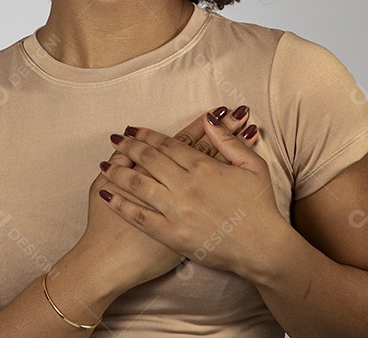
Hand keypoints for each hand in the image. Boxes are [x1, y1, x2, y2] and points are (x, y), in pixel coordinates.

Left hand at [71, 106, 257, 291]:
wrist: (262, 248)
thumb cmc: (260, 207)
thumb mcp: (252, 166)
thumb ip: (228, 141)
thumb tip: (209, 119)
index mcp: (203, 167)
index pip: (167, 145)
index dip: (147, 135)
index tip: (133, 129)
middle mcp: (186, 186)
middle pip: (148, 159)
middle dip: (128, 146)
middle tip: (115, 138)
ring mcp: (176, 211)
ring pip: (138, 184)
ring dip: (118, 171)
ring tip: (105, 162)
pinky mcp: (171, 235)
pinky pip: (139, 217)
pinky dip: (120, 205)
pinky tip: (106, 195)